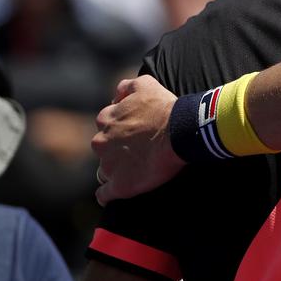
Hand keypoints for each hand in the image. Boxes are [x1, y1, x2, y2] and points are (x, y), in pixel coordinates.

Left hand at [92, 76, 182, 204]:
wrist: (180, 131)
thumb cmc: (165, 108)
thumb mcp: (145, 85)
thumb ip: (126, 86)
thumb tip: (117, 93)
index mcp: (105, 120)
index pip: (106, 127)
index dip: (121, 130)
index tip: (136, 134)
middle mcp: (101, 142)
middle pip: (103, 149)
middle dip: (116, 150)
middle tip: (138, 151)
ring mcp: (109, 165)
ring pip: (104, 170)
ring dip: (116, 170)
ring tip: (135, 170)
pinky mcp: (120, 185)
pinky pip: (104, 194)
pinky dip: (108, 194)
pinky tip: (116, 192)